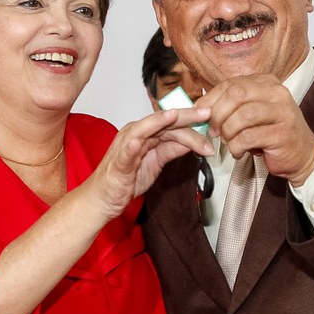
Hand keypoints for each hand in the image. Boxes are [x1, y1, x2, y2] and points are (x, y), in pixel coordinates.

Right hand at [88, 107, 212, 218]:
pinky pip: (126, 151)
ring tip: (175, 115)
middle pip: (163, 122)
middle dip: (185, 117)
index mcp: (145, 133)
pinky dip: (133, 144)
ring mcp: (125, 146)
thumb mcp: (156, 162)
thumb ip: (171, 149)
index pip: (172, 123)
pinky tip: (140, 140)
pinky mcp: (118, 162)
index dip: (191, 120)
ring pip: (146, 130)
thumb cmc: (126, 179)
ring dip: (162, 124)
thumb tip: (192, 141)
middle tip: (206, 114)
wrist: (102, 199)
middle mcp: (135, 134)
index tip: (211, 118)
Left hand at [196, 74, 313, 185]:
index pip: (230, 84)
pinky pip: (248, 137)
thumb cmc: (271, 132)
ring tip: (228, 142)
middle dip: (218, 114)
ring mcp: (282, 112)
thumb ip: (229, 105)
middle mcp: (276, 92)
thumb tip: (199, 108)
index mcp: (265, 82)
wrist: (302, 154)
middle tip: (213, 130)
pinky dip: (236, 147)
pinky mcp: (283, 134)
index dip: (210, 99)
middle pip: (236, 95)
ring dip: (228, 132)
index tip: (201, 114)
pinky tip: (239, 152)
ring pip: (242, 115)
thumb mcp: (250, 112)